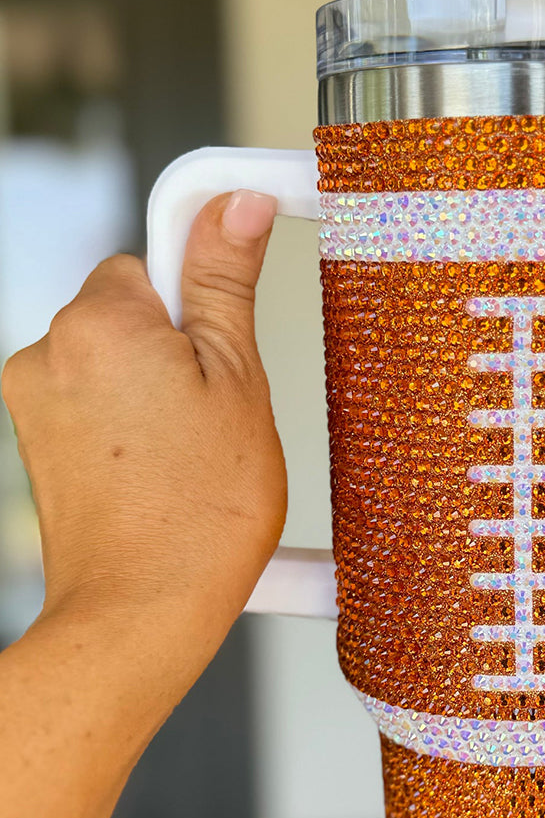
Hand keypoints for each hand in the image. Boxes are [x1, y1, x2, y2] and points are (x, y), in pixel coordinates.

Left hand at [1, 189, 286, 713]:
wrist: (141, 614)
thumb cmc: (199, 515)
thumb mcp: (238, 380)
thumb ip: (226, 281)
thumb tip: (234, 203)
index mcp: (100, 321)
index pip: (154, 254)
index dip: (202, 292)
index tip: (225, 330)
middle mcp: (48, 350)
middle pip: (132, 310)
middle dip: (179, 345)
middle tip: (220, 409)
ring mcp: (34, 401)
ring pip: (116, 360)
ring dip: (155, 387)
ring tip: (191, 452)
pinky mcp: (37, 444)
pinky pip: (95, 404)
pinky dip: (128, 424)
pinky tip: (162, 471)